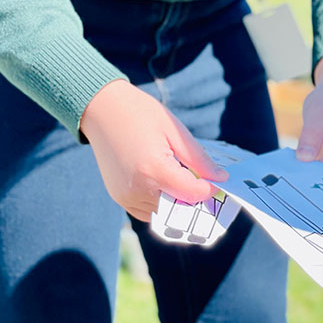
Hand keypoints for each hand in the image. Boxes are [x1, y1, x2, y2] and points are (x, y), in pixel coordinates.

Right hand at [80, 79, 227, 220]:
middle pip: (178, 206)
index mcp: (154, 170)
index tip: (219, 180)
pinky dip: (160, 202)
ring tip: (182, 177)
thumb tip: (220, 178)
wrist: (102, 110)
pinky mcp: (118, 197)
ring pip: (162, 212)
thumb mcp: (175, 130)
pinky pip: (146, 211)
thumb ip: (198, 158)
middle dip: (194, 197)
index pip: (191, 193)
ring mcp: (125, 196)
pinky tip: (164, 182)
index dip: (209, 189)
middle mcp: (137, 189)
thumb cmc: (141, 114)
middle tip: (204, 182)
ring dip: (176, 201)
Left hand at [296, 50, 322, 181]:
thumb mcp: (317, 111)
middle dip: (318, 181)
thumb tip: (303, 159)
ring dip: (319, 181)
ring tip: (296, 178)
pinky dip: (322, 177)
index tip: (297, 174)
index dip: (320, 173)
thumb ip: (311, 136)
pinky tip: (304, 174)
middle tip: (292, 181)